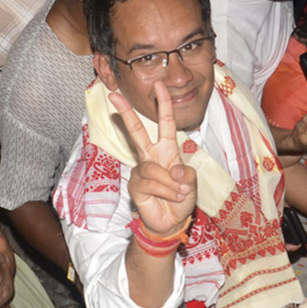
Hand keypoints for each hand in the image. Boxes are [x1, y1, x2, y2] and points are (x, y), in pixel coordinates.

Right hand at [111, 83, 197, 236]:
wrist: (171, 222)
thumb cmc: (181, 199)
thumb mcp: (192, 183)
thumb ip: (186, 173)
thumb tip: (173, 170)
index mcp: (167, 150)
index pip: (165, 123)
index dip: (163, 104)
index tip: (159, 85)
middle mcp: (151, 157)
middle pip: (137, 132)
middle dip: (126, 114)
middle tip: (114, 96)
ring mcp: (141, 171)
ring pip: (154, 169)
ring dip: (171, 183)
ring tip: (179, 193)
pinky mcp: (135, 186)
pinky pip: (151, 183)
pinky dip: (166, 191)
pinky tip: (170, 197)